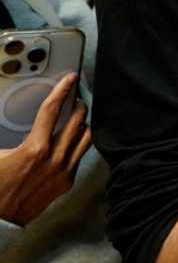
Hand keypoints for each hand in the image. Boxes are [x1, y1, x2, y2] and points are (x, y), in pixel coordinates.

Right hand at [0, 74, 90, 225]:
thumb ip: (7, 134)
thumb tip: (10, 121)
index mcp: (35, 149)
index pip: (52, 111)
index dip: (61, 91)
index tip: (69, 80)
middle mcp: (55, 158)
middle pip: (77, 121)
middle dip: (78, 106)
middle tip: (75, 98)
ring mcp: (64, 171)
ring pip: (86, 138)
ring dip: (84, 124)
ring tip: (79, 116)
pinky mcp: (68, 182)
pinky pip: (80, 156)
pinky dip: (80, 143)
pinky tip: (74, 139)